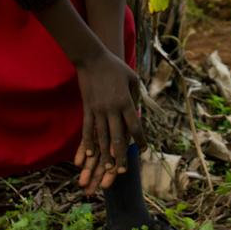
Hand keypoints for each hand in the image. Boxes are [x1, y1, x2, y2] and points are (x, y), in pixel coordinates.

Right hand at [72, 51, 144, 194]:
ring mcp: (98, 110)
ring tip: (107, 169)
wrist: (92, 58)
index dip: (140, 139)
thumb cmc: (115, 67)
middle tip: (123, 171)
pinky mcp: (87, 109)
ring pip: (102, 137)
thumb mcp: (132, 78)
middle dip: (121, 156)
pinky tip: (88, 155)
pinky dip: (87, 144)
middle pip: (118, 137)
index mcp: (126, 101)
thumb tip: (138, 112)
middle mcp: (112, 108)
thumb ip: (136, 96)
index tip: (143, 150)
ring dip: (104, 155)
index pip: (135, 126)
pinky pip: (87, 130)